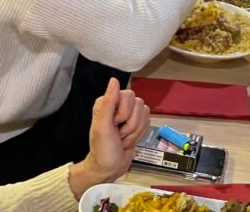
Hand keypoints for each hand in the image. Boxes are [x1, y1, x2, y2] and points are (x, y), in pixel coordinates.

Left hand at [68, 78, 149, 198]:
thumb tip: (114, 81)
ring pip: (144, 113)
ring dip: (135, 131)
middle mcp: (118, 105)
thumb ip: (108, 102)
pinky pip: (147, 121)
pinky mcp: (136, 123)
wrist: (109, 168)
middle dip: (131, 124)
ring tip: (122, 138)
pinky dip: (139, 133)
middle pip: (138, 104)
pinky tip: (129, 139)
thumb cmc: (102, 150)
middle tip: (118, 134)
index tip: (115, 125)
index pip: (128, 95)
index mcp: (107, 102)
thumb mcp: (102, 127)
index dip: (124, 113)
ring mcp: (128, 114)